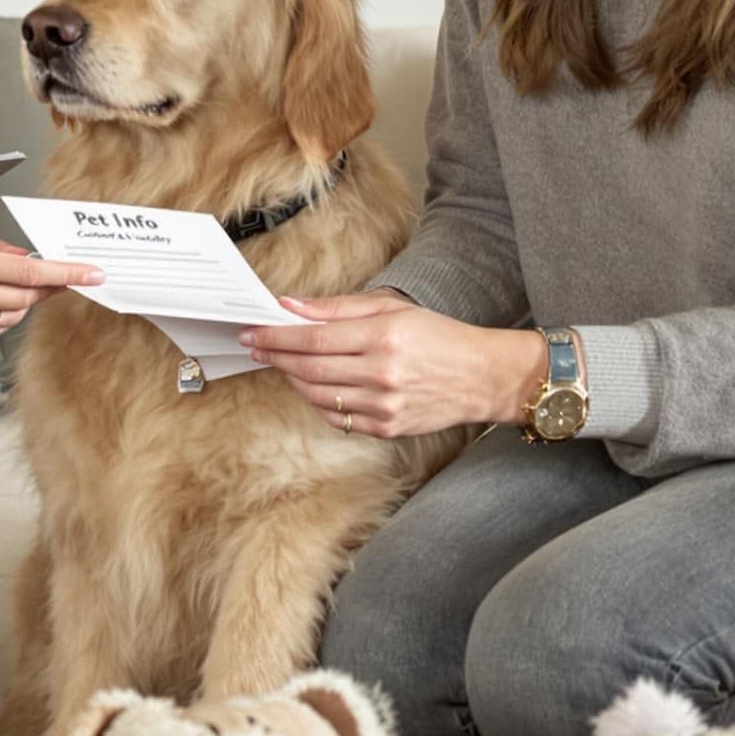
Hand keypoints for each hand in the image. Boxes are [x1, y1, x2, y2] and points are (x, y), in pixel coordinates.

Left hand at [238, 290, 547, 438]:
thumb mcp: (393, 309)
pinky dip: (317, 401)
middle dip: (276, 356)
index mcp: (383, 338)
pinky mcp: (387, 428)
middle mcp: (381, 374)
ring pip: (317, 395)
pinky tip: (313, 385)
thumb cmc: (439, 336)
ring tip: (283, 363)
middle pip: (308, 369)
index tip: (252, 332)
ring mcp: (383, 406)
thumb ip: (338, 308)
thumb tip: (291, 307)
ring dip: (292, 378)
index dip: (276, 336)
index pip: (313, 338)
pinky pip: (336, 417)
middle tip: (257, 346)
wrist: (482, 377)